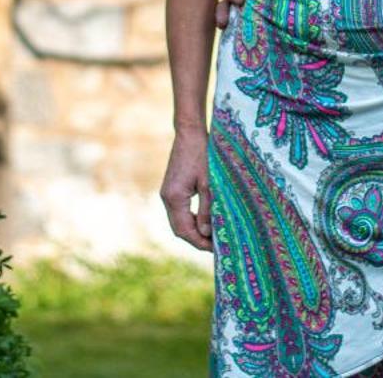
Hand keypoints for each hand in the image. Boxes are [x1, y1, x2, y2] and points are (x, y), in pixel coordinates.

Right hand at [160, 129, 212, 250]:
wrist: (190, 133)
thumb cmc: (202, 154)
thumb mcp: (209, 183)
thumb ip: (207, 210)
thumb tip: (207, 234)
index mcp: (174, 197)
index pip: (184, 230)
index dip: (199, 242)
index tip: (215, 250)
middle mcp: (166, 197)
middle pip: (179, 229)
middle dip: (196, 239)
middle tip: (216, 246)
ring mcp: (167, 193)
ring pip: (178, 221)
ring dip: (193, 230)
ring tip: (212, 236)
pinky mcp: (171, 189)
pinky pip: (179, 211)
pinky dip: (190, 220)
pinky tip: (204, 221)